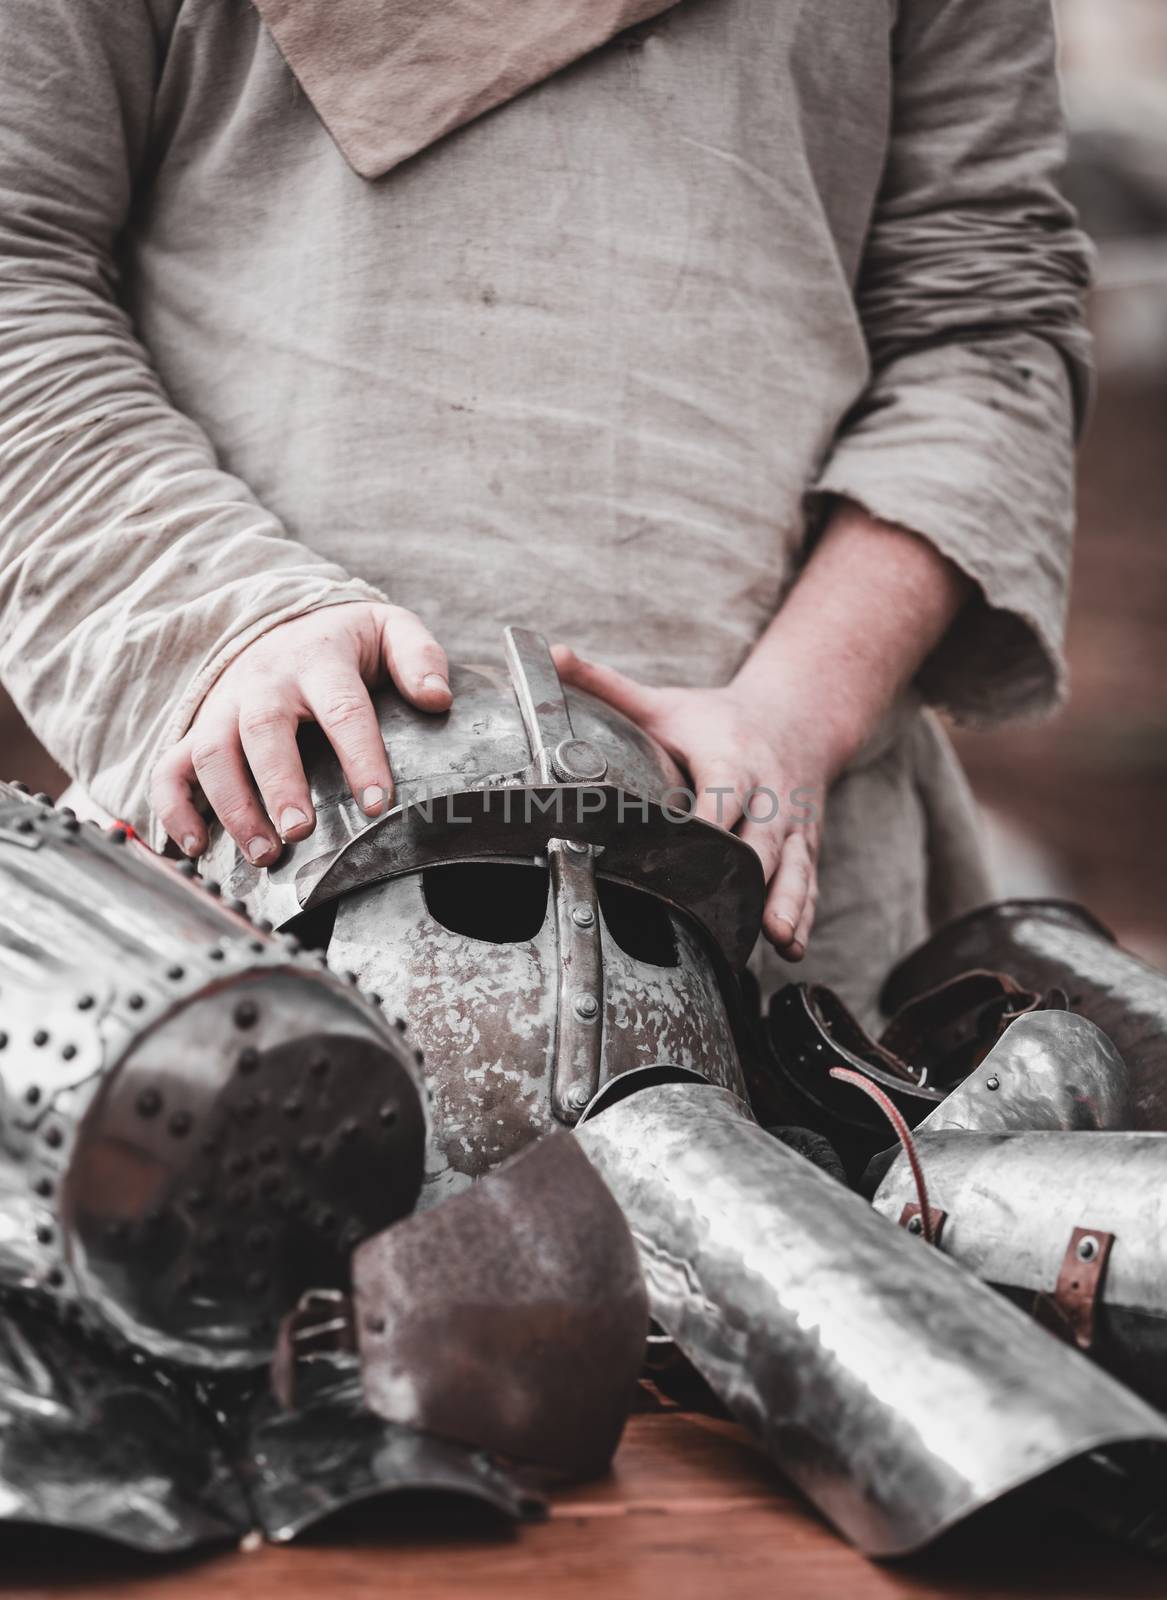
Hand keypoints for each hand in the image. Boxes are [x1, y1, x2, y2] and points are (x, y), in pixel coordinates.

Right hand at [151, 603, 450, 863]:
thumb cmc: (347, 644)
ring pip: (211, 752)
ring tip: (263, 854)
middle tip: (300, 832)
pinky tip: (193, 848)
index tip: (377, 804)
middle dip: (279, 784)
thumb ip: (419, 658)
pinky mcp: (199, 729)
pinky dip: (173, 809)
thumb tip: (438, 699)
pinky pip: (169, 767)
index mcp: (320, 661)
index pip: (343, 708)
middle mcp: (265, 682)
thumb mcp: (391, 631)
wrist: (287, 623)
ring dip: (232, 806)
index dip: (359, 756)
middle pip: (263, 729)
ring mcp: (225, 706)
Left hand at [552, 647, 846, 959]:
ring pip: (794, 868)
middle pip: (762, 839)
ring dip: (787, 904)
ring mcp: (793, 826)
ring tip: (776, 938)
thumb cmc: (717, 717)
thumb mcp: (665, 702)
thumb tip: (551, 653)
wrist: (797, 717)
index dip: (709, 821)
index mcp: (732, 759)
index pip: (722, 793)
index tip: (689, 846)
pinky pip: (808, 885)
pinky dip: (802, 916)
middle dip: (748, 875)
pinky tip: (791, 949)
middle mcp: (770, 795)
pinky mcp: (805, 848)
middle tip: (727, 911)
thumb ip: (608, 685)